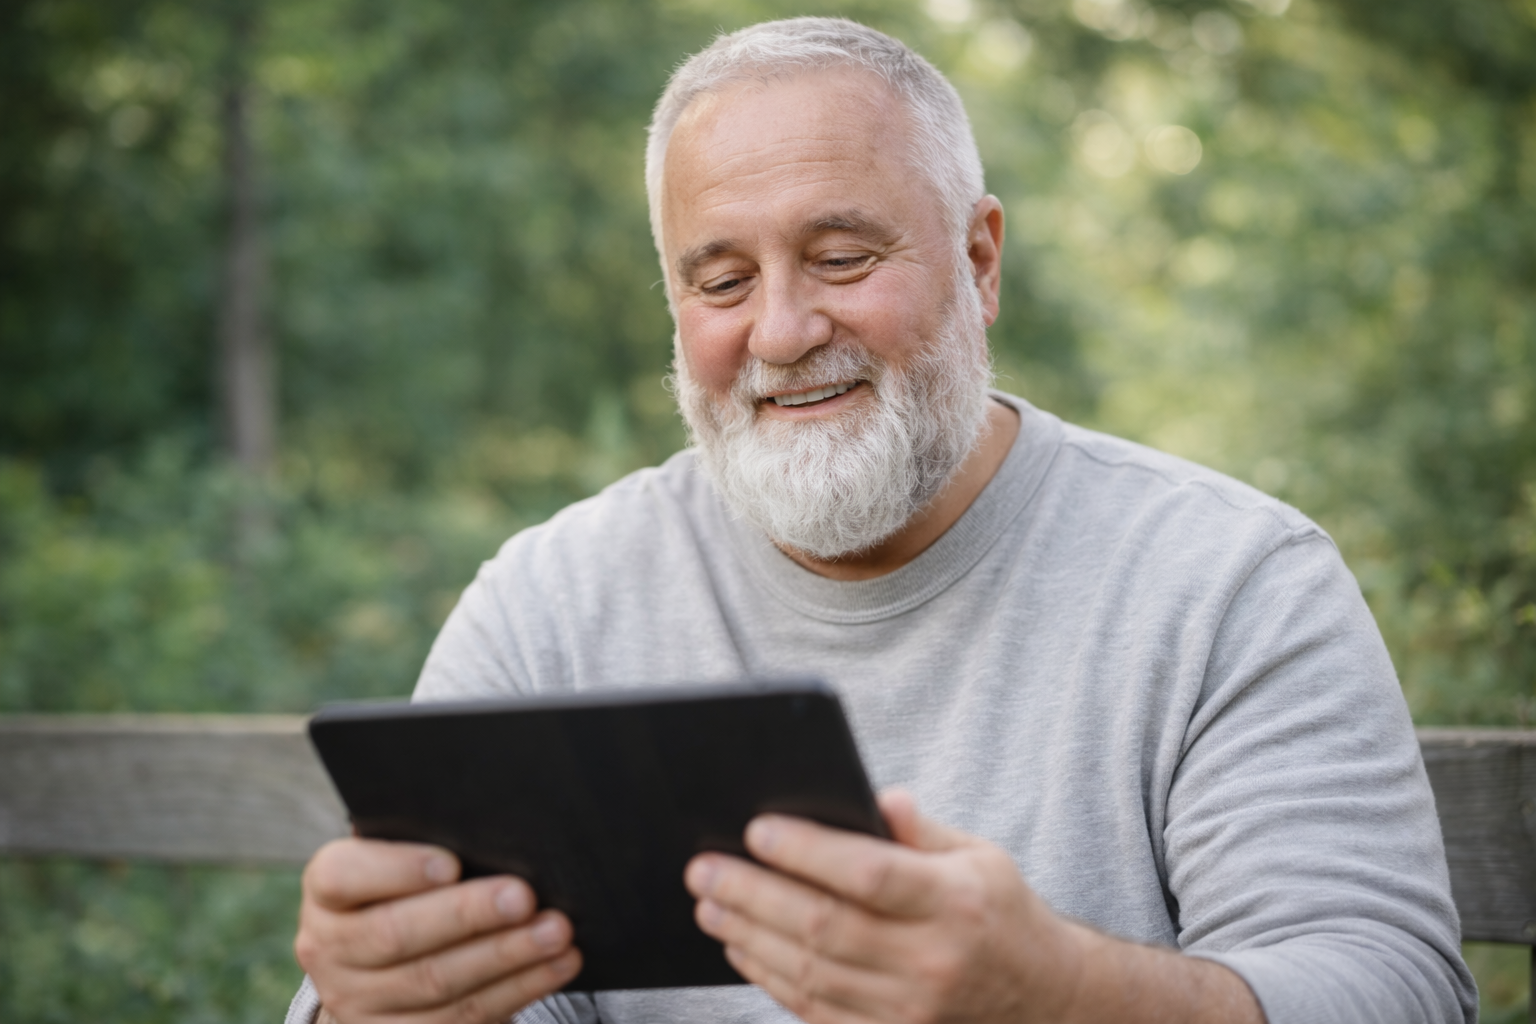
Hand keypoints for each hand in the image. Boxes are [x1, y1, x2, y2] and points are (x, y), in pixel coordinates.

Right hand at [295, 838, 580, 1023]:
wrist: (381, 971)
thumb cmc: (409, 890)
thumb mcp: (401, 861)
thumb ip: (425, 840)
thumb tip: (484, 823)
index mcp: (327, 893)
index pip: (343, 877)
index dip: (397, 870)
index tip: (452, 863)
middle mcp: (329, 949)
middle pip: (396, 935)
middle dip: (467, 914)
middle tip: (523, 896)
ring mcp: (357, 1003)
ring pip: (436, 982)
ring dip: (505, 956)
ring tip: (556, 931)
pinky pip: (462, 1019)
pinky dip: (518, 989)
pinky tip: (555, 965)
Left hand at [684, 790, 1263, 1023]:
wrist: (1044, 999)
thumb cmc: (999, 911)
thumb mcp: (977, 854)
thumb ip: (918, 828)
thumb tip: (874, 795)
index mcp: (955, 902)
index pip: (869, 874)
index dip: (807, 852)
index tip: (756, 829)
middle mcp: (932, 961)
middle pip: (825, 928)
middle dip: (754, 895)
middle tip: (704, 869)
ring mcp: (910, 1010)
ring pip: (811, 974)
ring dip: (750, 937)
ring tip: (710, 905)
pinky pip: (816, 1011)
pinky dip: (771, 979)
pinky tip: (742, 947)